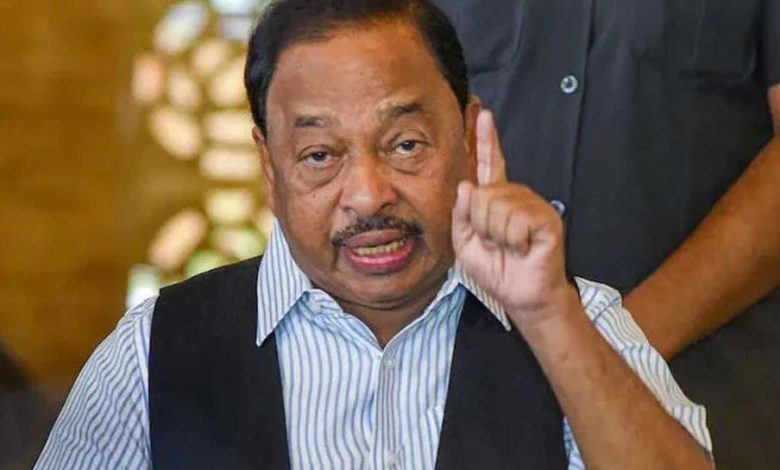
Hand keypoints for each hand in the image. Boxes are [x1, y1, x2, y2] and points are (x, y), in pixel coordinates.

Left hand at [452, 111, 574, 328]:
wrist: (521, 297)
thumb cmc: (496, 271)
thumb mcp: (465, 245)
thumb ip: (460, 216)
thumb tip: (468, 185)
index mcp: (495, 200)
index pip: (488, 165)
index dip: (485, 140)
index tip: (484, 114)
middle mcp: (515, 197)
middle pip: (481, 194)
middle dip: (481, 225)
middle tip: (496, 244)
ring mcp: (533, 205)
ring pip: (496, 207)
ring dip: (497, 235)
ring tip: (511, 247)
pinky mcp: (547, 218)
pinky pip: (516, 220)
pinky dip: (513, 240)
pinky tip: (524, 248)